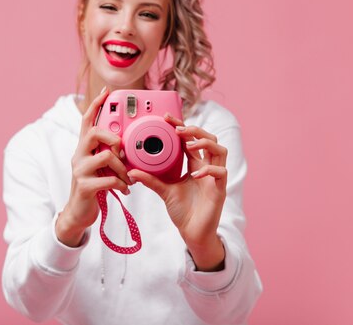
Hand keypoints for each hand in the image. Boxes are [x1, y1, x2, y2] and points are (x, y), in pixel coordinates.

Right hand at [56, 87, 132, 246]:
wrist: (78, 214)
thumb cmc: (93, 188)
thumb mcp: (100, 168)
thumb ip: (109, 155)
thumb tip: (127, 147)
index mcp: (84, 149)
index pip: (87, 121)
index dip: (96, 106)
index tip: (106, 92)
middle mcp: (79, 156)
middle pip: (93, 133)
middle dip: (113, 138)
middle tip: (123, 151)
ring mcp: (80, 171)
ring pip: (104, 156)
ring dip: (122, 167)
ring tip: (128, 178)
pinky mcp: (84, 186)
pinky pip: (107, 180)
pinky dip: (120, 184)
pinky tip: (125, 190)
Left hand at [127, 113, 227, 269]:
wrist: (192, 233)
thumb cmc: (183, 210)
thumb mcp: (163, 190)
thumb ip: (150, 180)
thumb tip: (131, 171)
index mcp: (195, 164)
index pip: (192, 139)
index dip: (182, 126)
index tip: (166, 118)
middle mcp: (207, 167)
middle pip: (210, 138)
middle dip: (195, 130)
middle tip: (178, 130)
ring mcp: (215, 178)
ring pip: (221, 150)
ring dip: (206, 143)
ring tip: (190, 146)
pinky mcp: (219, 190)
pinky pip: (221, 173)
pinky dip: (209, 169)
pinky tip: (196, 174)